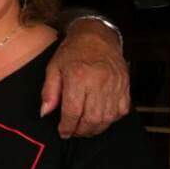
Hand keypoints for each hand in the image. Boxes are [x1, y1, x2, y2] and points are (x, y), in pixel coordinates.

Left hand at [42, 18, 129, 137]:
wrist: (97, 36)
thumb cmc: (73, 52)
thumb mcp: (54, 67)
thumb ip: (48, 91)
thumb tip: (45, 112)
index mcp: (78, 77)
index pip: (72, 111)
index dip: (66, 127)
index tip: (63, 132)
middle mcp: (98, 82)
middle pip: (91, 119)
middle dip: (81, 131)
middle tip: (73, 131)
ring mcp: (114, 85)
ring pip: (107, 118)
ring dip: (95, 129)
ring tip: (85, 127)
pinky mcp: (125, 87)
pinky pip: (121, 112)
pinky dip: (110, 119)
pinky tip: (100, 117)